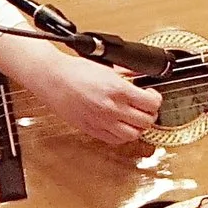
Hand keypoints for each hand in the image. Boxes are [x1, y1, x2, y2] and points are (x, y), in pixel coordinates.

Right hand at [27, 51, 162, 146]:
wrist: (52, 78)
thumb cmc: (74, 71)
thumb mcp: (108, 67)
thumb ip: (128, 73)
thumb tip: (141, 75)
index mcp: (118, 90)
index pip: (152, 103)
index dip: (156, 99)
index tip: (151, 95)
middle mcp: (111, 108)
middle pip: (146, 121)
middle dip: (149, 114)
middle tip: (145, 107)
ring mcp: (101, 121)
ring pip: (133, 135)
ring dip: (138, 127)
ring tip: (134, 118)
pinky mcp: (91, 129)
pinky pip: (115, 140)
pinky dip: (122, 136)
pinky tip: (120, 125)